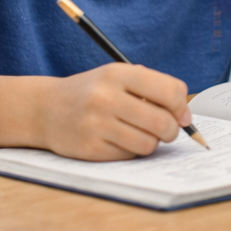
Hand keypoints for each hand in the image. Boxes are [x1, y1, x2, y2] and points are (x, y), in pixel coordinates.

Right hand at [33, 62, 191, 159]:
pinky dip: (131, 151)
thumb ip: (153, 88)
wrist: (45, 109)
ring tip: (140, 134)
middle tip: (166, 130)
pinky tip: (119, 140)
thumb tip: (185, 116)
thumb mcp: (118, 76)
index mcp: (118, 74)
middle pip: (162, 122)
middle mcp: (106, 97)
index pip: (169, 91)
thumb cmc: (93, 92)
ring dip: (152, 143)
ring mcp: (96, 124)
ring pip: (148, 144)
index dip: (182, 107)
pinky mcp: (89, 148)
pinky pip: (129, 156)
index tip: (181, 115)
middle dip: (172, 130)